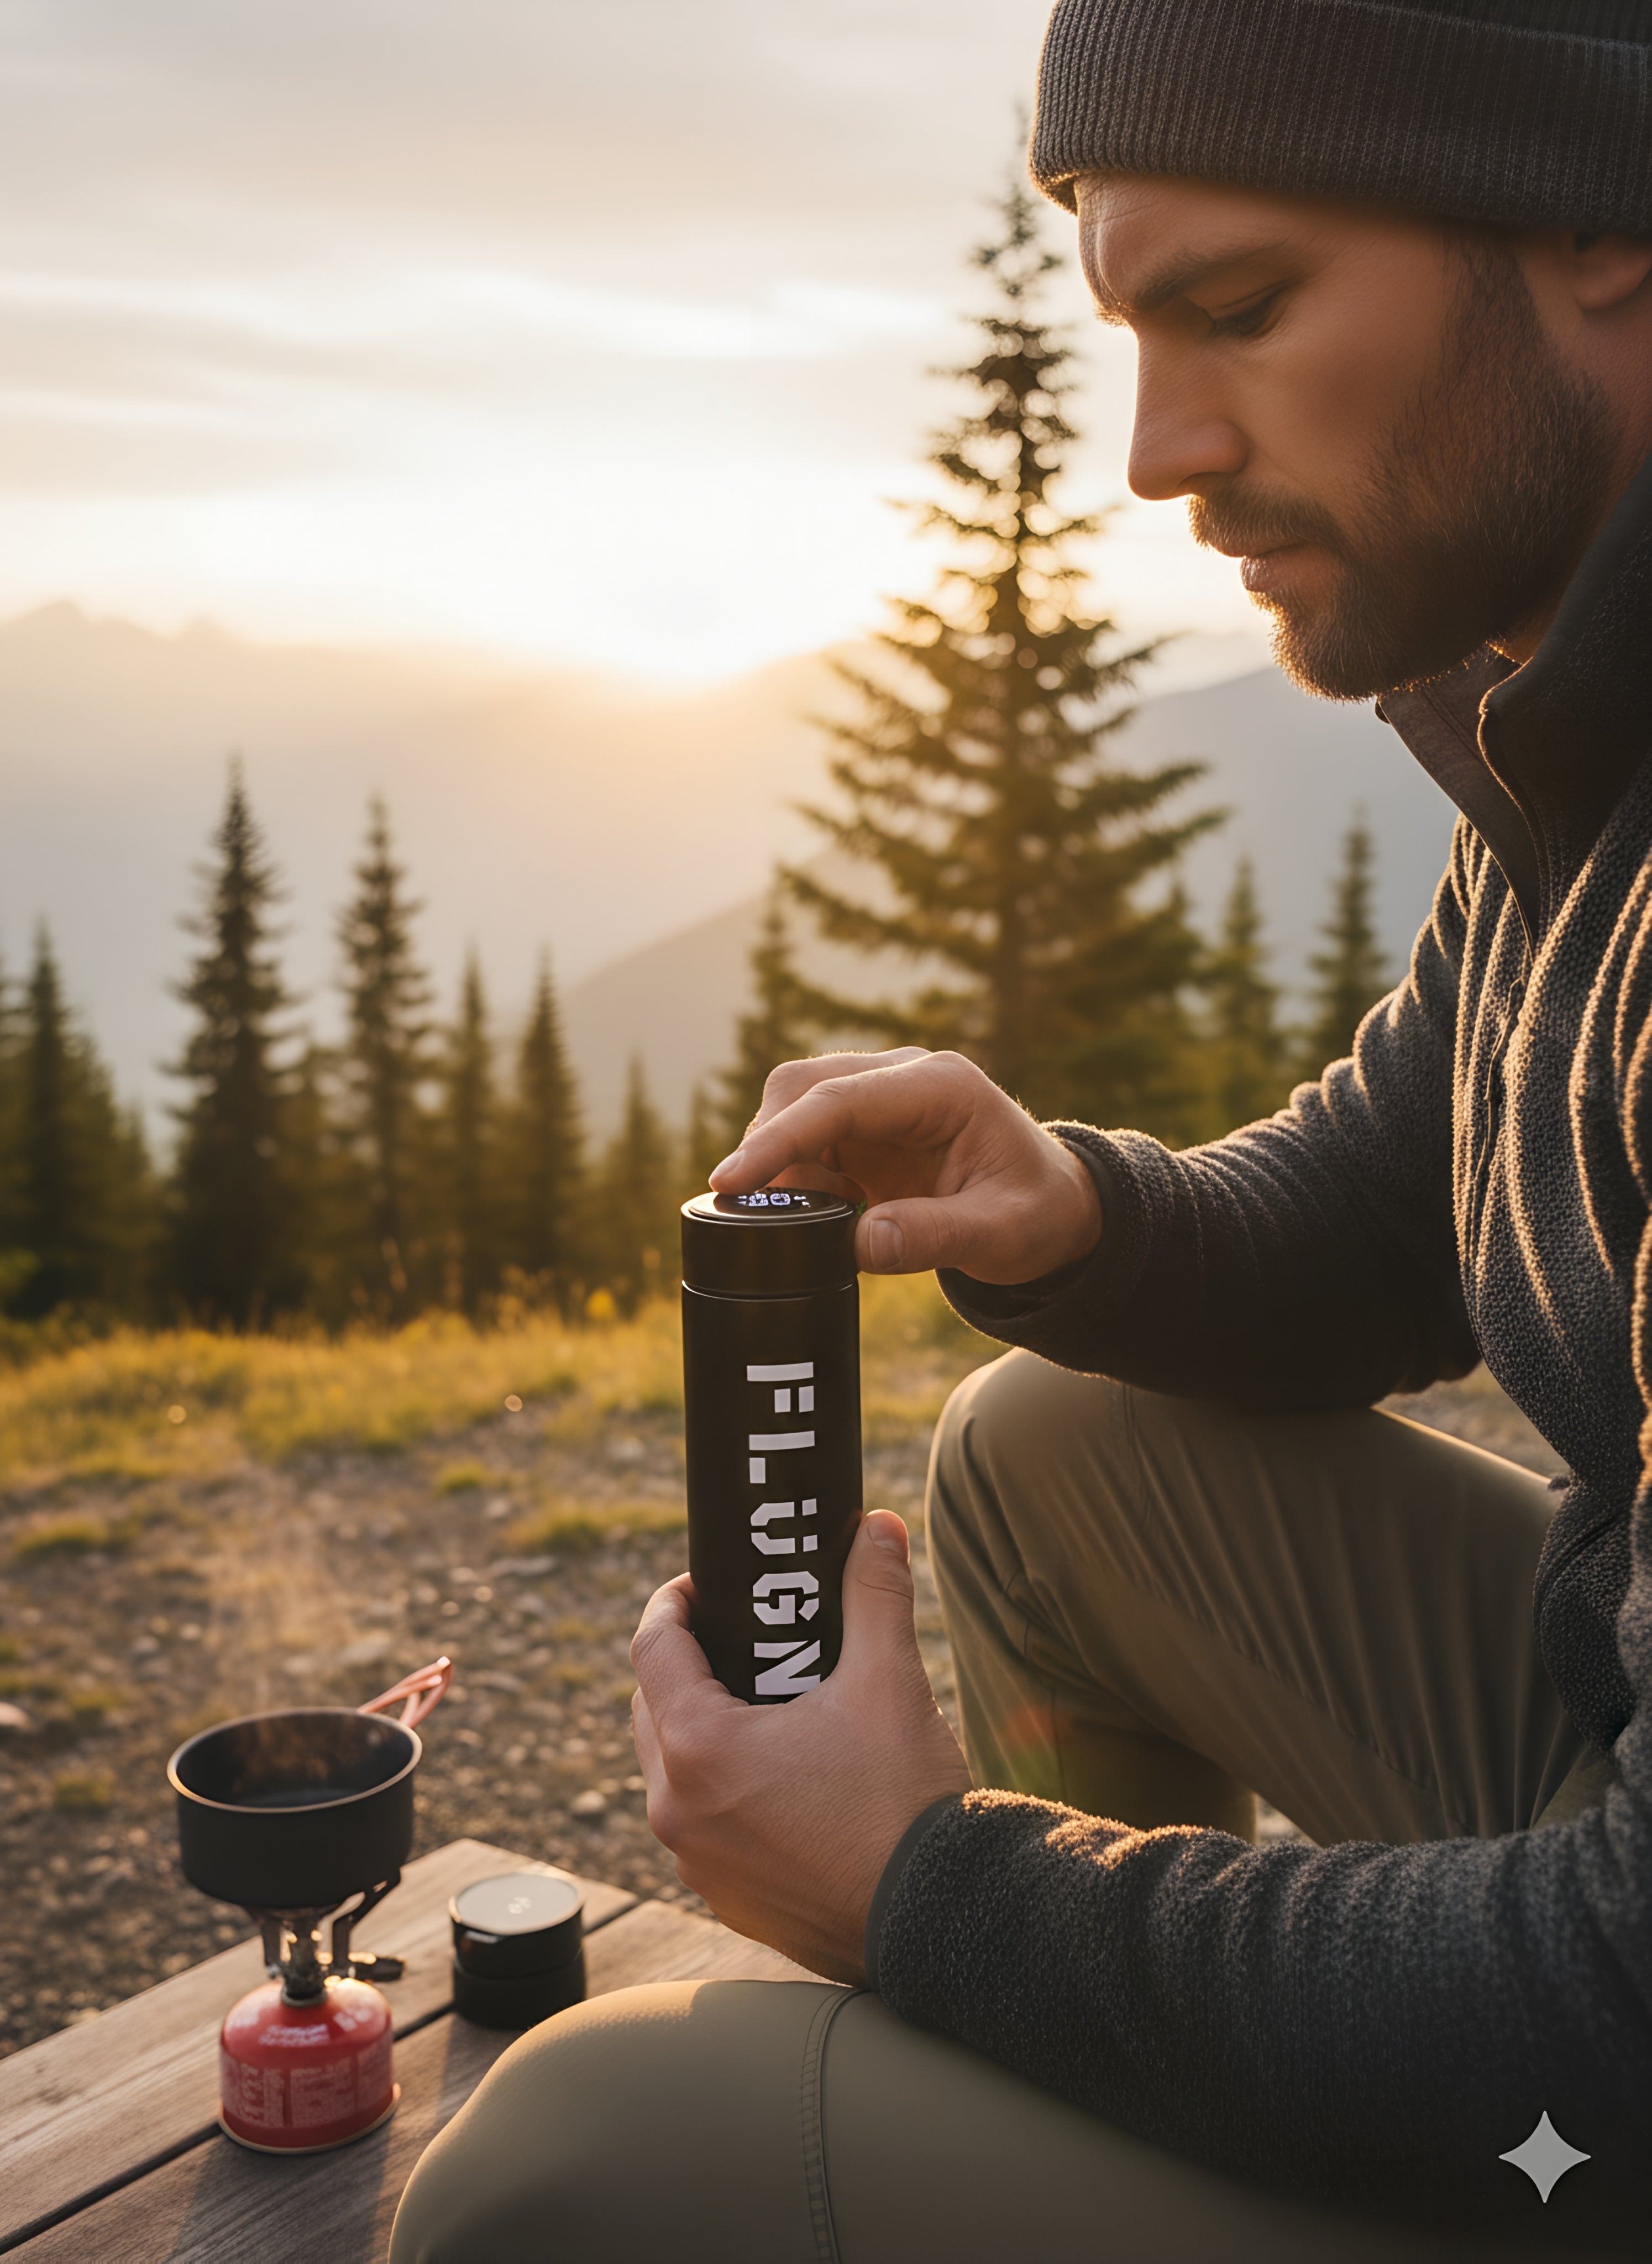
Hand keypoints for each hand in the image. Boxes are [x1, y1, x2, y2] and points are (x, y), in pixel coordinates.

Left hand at [630, 1511, 971, 1982]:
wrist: (939, 1923)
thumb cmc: (905, 1805)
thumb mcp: (890, 1682)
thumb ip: (874, 1593)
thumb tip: (877, 1523)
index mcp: (699, 1749)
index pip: (653, 1648)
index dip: (675, 1602)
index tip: (706, 1583)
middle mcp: (678, 1810)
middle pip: (652, 1708)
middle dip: (689, 1664)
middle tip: (745, 1637)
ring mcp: (697, 1863)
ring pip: (671, 1770)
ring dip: (702, 1729)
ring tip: (768, 1705)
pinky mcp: (725, 1898)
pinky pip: (700, 1824)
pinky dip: (722, 1789)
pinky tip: (782, 1775)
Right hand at [709, 1047, 1101, 1284]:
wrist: (1053, 1206)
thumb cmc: (1036, 1213)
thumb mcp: (1001, 1234)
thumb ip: (934, 1236)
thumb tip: (858, 1243)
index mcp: (941, 1086)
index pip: (839, 1100)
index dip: (779, 1139)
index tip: (730, 1181)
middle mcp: (904, 1077)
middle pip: (803, 1087)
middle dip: (768, 1146)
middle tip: (759, 1214)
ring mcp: (881, 1097)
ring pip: (796, 1108)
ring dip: (783, 1166)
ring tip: (816, 1221)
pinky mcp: (866, 1125)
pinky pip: (807, 1137)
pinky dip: (797, 1175)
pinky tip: (829, 1211)